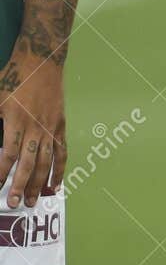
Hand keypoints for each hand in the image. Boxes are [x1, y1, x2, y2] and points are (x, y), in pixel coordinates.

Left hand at [0, 44, 65, 207]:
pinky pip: (61, 152)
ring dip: (38, 183)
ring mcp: (49, 128)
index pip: (7, 154)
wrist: (41, 61)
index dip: (1, 173)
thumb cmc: (13, 77)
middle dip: (19, 185)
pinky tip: (55, 185)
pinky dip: (59, 170)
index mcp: (15, 120)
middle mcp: (34, 127)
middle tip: (15, 203)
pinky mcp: (60, 126)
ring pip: (45, 162)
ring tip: (32, 201)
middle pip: (27, 163)